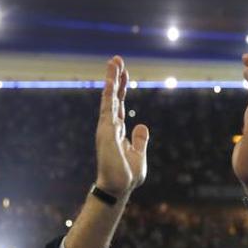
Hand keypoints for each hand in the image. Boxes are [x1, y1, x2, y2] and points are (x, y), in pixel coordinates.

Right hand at [95, 56, 149, 196]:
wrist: (119, 188)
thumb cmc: (127, 175)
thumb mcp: (139, 154)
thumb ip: (140, 140)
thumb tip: (141, 125)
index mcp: (118, 131)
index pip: (120, 105)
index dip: (121, 88)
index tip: (124, 73)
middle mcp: (110, 126)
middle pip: (113, 96)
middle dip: (115, 78)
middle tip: (116, 59)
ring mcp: (107, 127)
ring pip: (109, 98)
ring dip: (111, 79)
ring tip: (114, 61)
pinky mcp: (105, 131)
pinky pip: (108, 107)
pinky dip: (109, 92)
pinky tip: (110, 79)